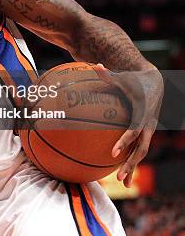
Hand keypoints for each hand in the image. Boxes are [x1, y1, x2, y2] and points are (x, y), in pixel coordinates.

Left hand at [93, 64, 162, 186]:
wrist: (154, 82)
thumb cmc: (133, 79)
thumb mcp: (122, 78)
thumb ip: (107, 75)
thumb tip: (95, 65)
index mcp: (142, 114)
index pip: (133, 131)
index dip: (124, 142)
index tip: (112, 153)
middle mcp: (148, 125)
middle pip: (141, 149)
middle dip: (131, 163)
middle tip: (118, 177)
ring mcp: (149, 130)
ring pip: (142, 153)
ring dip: (133, 167)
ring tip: (123, 183)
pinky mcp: (146, 133)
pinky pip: (139, 150)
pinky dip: (133, 161)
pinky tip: (124, 175)